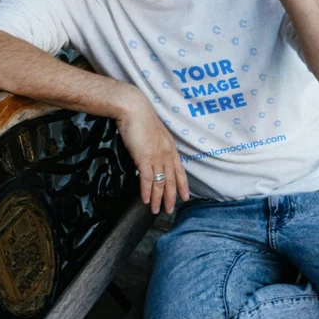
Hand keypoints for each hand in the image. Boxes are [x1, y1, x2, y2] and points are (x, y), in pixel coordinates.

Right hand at [115, 94, 189, 213]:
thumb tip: (150, 156)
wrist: (133, 108)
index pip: (180, 170)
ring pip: (160, 182)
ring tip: (155, 210)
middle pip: (171, 180)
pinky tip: (145, 200)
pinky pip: (147, 179)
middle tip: (170, 210)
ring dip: (158, 198)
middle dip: (171, 197)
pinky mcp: (144, 158)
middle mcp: (166, 153)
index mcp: (170, 147)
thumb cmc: (140, 118)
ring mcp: (156, 156)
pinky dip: (146, 191)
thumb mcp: (152, 133)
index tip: (185, 197)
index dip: (183, 185)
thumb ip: (154, 146)